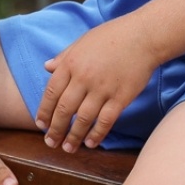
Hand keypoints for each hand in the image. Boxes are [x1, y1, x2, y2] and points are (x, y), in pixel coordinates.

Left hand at [36, 17, 158, 153]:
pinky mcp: (121, 97)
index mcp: (71, 63)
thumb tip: (47, 67)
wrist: (143, 36)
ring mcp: (102, 88)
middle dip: (55, 129)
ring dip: (74, 136)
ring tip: (68, 148)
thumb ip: (64, 57)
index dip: (44, 111)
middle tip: (51, 142)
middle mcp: (84, 78)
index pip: (51, 92)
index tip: (41, 125)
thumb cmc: (112, 36)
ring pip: (83, 119)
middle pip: (65, 109)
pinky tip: (91, 143)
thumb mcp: (82, 42)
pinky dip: (97, 134)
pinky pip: (105, 120)